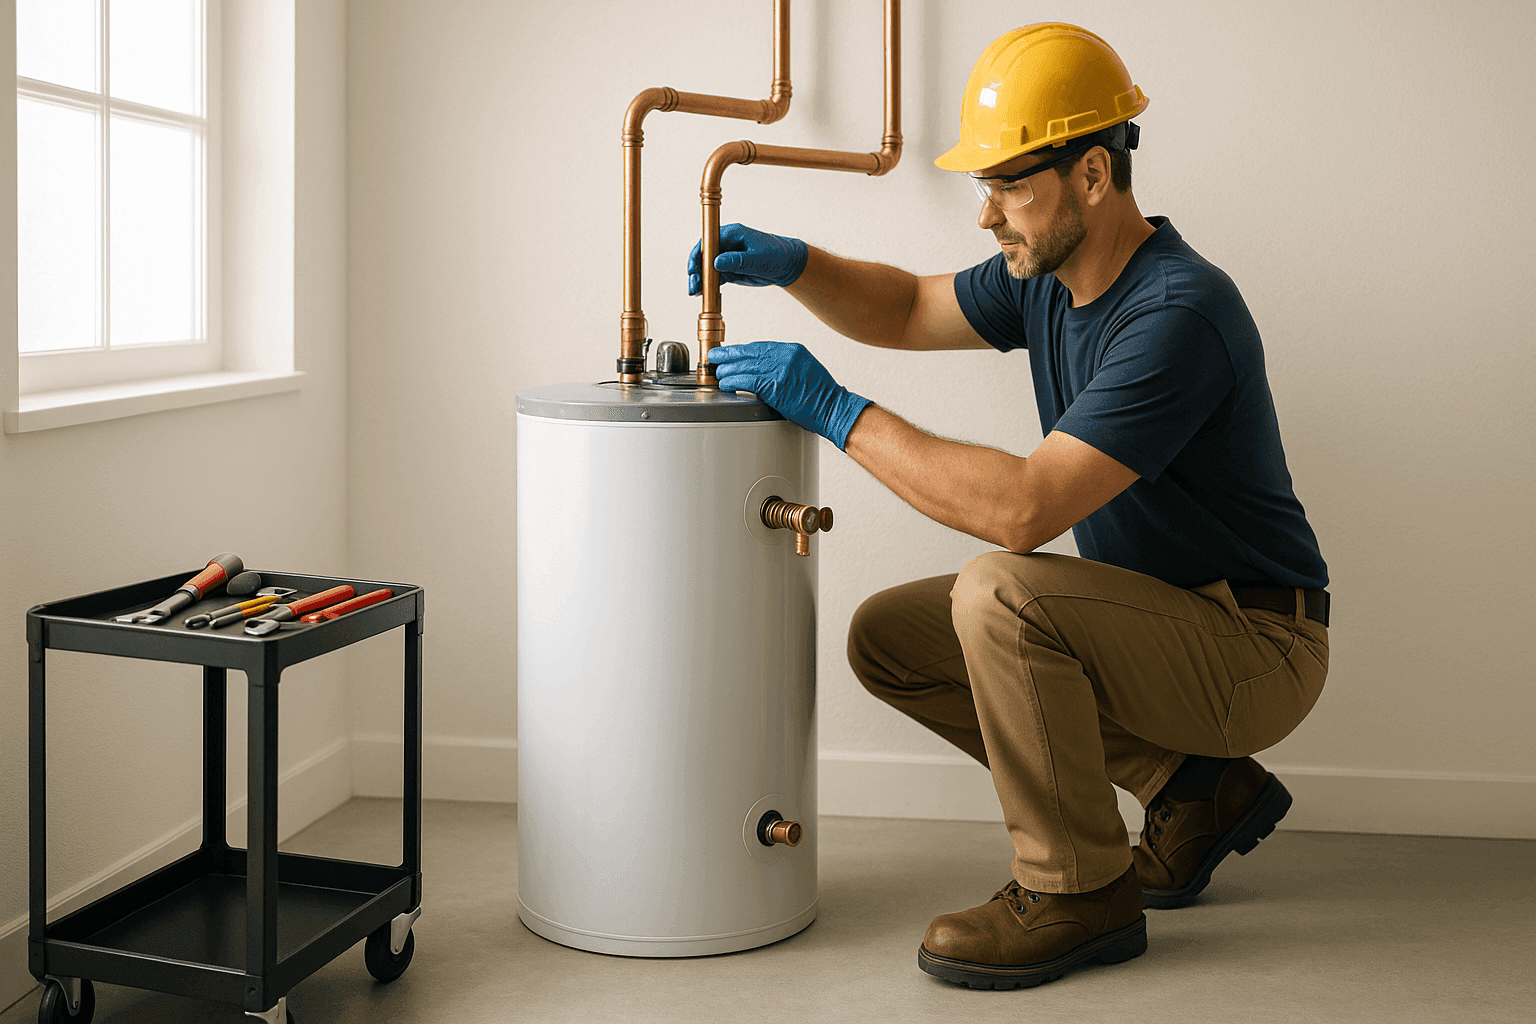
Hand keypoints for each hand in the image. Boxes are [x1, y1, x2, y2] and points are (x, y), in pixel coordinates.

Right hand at [687, 223, 808, 294]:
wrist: (787, 266)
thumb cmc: (776, 256)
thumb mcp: (758, 259)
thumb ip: (737, 260)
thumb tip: (717, 262)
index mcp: (732, 233)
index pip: (708, 241)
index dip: (698, 254)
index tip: (694, 268)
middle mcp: (727, 244)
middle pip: (704, 255)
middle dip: (696, 270)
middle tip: (693, 285)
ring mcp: (727, 257)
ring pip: (707, 268)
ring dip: (700, 279)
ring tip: (695, 292)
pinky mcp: (729, 269)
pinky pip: (715, 277)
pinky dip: (708, 284)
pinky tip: (702, 293)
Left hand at [709, 342, 869, 450]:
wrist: (833, 408)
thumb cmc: (821, 396)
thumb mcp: (805, 370)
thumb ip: (785, 366)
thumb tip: (764, 370)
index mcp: (793, 350)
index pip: (761, 346)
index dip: (742, 350)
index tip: (731, 352)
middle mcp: (785, 355)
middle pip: (749, 351)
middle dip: (729, 354)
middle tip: (715, 356)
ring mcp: (779, 369)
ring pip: (745, 365)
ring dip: (728, 369)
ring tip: (717, 373)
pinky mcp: (774, 385)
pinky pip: (746, 380)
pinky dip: (733, 381)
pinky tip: (725, 383)